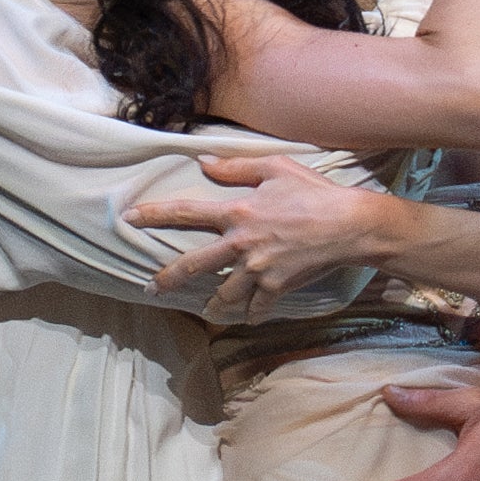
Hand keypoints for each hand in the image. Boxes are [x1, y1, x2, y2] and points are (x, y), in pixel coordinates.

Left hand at [134, 154, 387, 319]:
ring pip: (224, 294)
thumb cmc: (314, 193)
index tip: (130, 218)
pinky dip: (252, 313)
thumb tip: (203, 163)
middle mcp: (240, 244)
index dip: (154, 214)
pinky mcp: (277, 287)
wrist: (349, 226)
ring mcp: (258, 269)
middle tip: (151, 288)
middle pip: (194, 265)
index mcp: (236, 212)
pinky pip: (257, 307)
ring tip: (206, 310)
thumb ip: (236, 167)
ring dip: (214, 305)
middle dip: (168, 279)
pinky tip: (248, 317)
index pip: (185, 212)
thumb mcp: (275, 168)